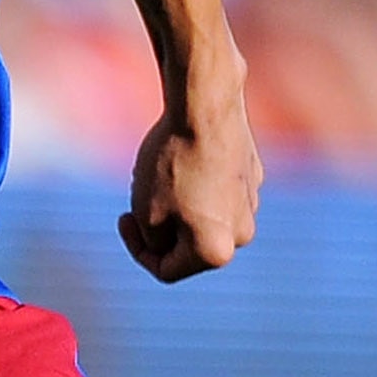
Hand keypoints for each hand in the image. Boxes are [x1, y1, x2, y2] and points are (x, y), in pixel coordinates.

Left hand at [120, 91, 261, 282]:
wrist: (205, 106)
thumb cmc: (172, 161)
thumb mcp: (146, 213)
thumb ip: (155, 242)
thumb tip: (168, 244)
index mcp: (216, 252)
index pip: (166, 270)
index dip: (137, 249)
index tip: (123, 216)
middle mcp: (242, 234)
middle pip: (188, 245)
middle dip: (162, 227)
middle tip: (142, 195)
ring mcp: (251, 204)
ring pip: (204, 217)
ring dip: (180, 205)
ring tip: (163, 171)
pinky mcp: (253, 175)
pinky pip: (217, 191)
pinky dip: (198, 183)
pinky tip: (185, 155)